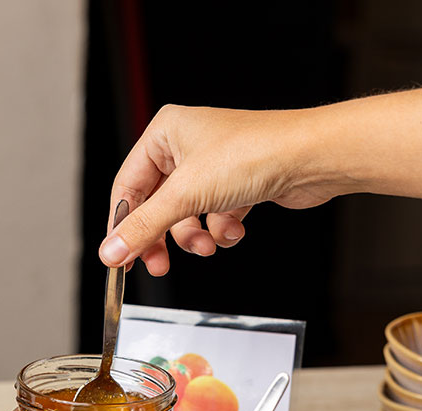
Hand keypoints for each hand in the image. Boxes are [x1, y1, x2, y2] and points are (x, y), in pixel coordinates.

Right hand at [98, 104, 339, 274]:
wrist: (311, 158)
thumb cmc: (254, 154)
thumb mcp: (186, 196)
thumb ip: (144, 228)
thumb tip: (110, 253)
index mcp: (165, 133)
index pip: (128, 187)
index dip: (122, 226)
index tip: (118, 258)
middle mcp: (186, 146)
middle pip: (156, 206)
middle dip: (162, 238)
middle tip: (158, 266)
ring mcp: (212, 167)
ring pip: (186, 217)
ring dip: (196, 238)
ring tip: (209, 245)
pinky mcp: (234, 185)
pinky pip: (213, 218)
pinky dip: (222, 229)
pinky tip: (236, 227)